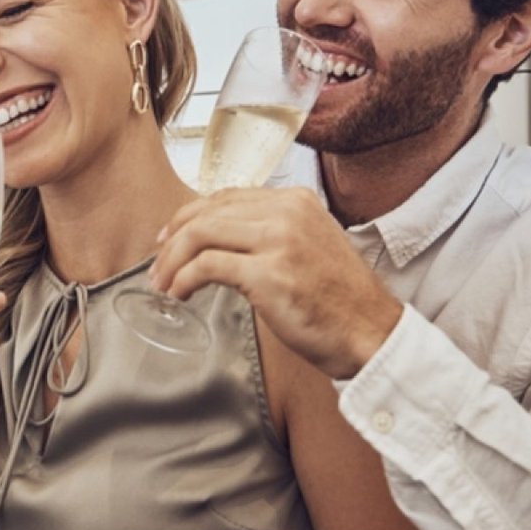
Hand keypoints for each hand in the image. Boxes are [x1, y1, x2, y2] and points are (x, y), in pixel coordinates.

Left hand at [151, 187, 401, 378]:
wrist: (371, 332)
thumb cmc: (339, 301)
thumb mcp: (308, 247)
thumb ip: (271, 235)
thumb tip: (219, 243)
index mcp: (296, 201)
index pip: (227, 197)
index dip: (190, 216)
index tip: (171, 237)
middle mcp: (287, 212)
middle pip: (208, 212)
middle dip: (174, 238)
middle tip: (158, 263)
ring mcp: (279, 240)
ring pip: (201, 234)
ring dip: (173, 260)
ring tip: (163, 282)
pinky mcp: (268, 273)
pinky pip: (207, 266)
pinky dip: (184, 279)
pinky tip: (180, 294)